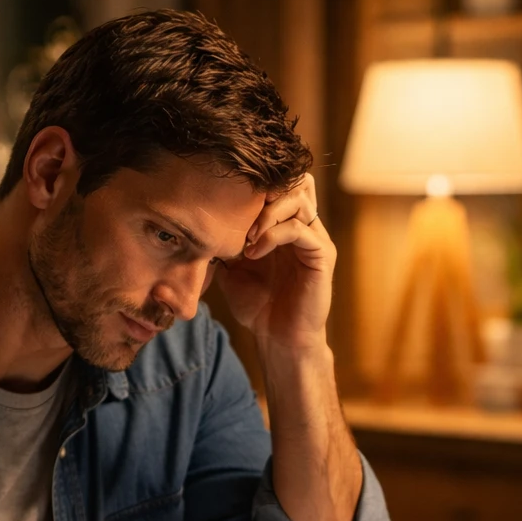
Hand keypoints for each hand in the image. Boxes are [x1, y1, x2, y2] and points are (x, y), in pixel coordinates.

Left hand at [216, 173, 334, 352]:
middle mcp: (305, 226)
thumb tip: (200, 223)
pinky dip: (273, 235)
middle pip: (296, 181)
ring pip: (298, 199)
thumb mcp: (232, 269)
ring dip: (266, 213)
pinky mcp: (321, 255)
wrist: (278, 339)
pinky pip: (299, 229)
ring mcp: (315, 239)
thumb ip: (224, 243)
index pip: (281, 184)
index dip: (256, 185)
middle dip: (264, 192)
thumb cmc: (258, 307)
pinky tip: (253, 252)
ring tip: (246, 236)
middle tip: (239, 214)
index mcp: (286, 225)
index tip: (228, 202)